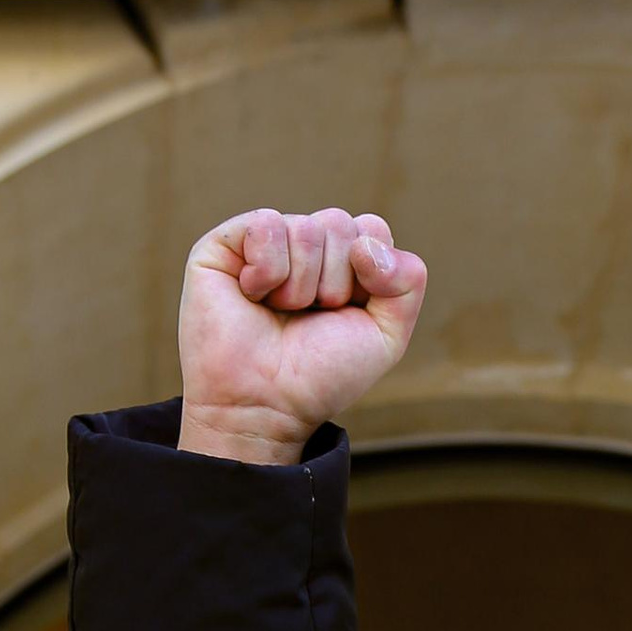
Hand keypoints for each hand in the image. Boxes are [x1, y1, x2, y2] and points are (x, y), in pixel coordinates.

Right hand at [177, 207, 427, 465]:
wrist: (267, 406)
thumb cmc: (321, 374)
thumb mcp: (388, 333)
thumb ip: (408, 280)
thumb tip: (365, 244)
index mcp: (340, 259)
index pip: (371, 229)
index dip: (368, 274)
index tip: (346, 313)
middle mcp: (303, 244)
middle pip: (340, 224)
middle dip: (334, 284)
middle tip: (308, 317)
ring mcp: (262, 242)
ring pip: (306, 228)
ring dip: (300, 287)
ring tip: (278, 312)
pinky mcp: (223, 245)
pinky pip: (266, 225)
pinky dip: (268, 271)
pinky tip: (252, 295)